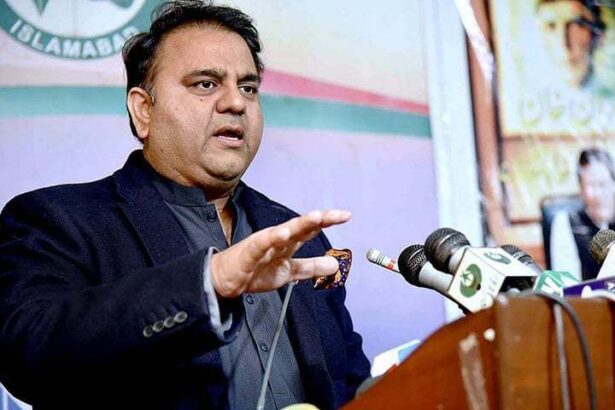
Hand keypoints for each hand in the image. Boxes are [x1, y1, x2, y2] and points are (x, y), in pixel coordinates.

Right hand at [210, 209, 350, 297]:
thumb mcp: (289, 271)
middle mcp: (278, 239)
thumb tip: (334, 265)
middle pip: (301, 227)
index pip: (310, 230)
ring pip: (284, 231)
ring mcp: (264, 244)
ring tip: (315, 217)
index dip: (327, 222)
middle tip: (337, 215)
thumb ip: (311, 267)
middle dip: (319, 220)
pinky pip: (262, 244)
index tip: (346, 215)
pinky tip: (283, 233)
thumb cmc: (255, 271)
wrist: (225, 280)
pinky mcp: (249, 253)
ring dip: (299, 224)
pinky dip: (272, 237)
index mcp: (288, 243)